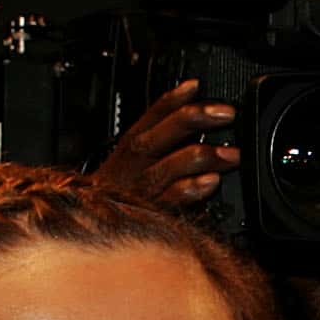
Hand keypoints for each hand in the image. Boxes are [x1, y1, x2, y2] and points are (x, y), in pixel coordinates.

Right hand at [90, 80, 239, 207]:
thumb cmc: (117, 198)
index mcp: (129, 151)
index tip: (196, 86)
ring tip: (231, 152)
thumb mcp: (131, 166)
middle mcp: (132, 167)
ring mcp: (140, 191)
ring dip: (203, 156)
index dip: (172, 99)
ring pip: (168, 166)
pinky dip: (191, 190)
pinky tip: (212, 181)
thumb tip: (193, 121)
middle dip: (193, 119)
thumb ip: (160, 144)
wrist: (87, 233)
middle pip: (160, 135)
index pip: (150, 117)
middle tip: (226, 113)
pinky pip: (171, 201)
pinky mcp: (150, 216)